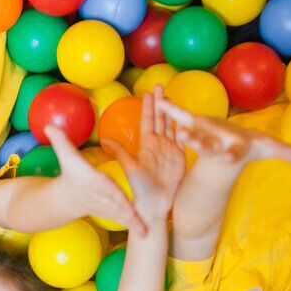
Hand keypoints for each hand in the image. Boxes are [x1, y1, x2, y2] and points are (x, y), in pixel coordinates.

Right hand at [45, 125, 147, 236]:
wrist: (68, 199)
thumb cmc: (71, 174)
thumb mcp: (66, 157)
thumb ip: (61, 141)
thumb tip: (49, 125)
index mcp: (97, 183)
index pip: (108, 190)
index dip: (117, 197)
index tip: (128, 205)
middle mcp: (103, 197)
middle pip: (118, 206)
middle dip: (129, 216)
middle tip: (142, 226)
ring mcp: (107, 208)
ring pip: (122, 217)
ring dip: (134, 224)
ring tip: (146, 234)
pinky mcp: (111, 213)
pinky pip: (124, 220)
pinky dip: (134, 225)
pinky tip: (146, 234)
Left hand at [105, 87, 185, 224]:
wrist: (155, 204)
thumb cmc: (140, 188)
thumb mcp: (130, 168)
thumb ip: (121, 152)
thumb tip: (105, 140)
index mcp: (146, 145)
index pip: (147, 121)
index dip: (148, 107)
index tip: (148, 92)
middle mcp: (158, 144)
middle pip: (160, 119)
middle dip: (161, 103)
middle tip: (160, 86)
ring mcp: (169, 150)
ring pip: (171, 126)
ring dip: (172, 112)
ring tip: (171, 97)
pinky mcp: (180, 157)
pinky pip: (182, 139)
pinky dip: (184, 127)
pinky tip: (185, 116)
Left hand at [157, 98, 290, 176]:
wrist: (225, 154)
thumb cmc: (247, 149)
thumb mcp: (267, 149)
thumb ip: (284, 152)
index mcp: (233, 150)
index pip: (234, 154)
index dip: (230, 155)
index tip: (227, 157)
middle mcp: (216, 146)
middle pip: (207, 146)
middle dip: (199, 143)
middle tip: (187, 140)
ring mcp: (203, 137)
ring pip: (192, 135)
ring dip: (183, 131)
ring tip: (174, 129)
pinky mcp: (195, 126)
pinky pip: (182, 117)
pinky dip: (172, 110)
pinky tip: (160, 102)